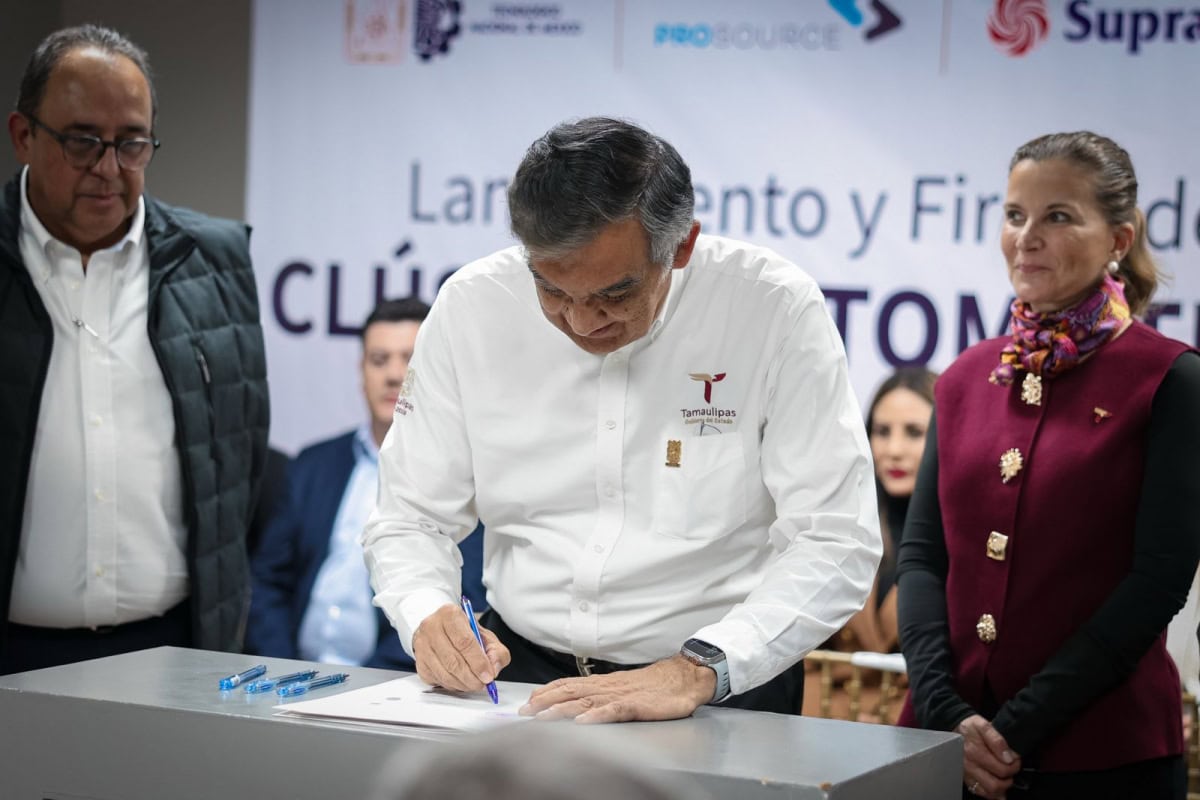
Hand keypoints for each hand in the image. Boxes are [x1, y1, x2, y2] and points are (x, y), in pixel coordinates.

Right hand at [411, 603, 509, 693]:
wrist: (441, 630)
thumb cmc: (463, 632)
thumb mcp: (485, 635)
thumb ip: (496, 651)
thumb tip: (493, 668)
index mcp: (449, 614)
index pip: (464, 641)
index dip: (478, 662)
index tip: (488, 675)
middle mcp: (432, 628)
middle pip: (453, 660)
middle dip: (472, 677)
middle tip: (484, 683)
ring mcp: (422, 646)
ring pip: (445, 673)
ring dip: (463, 683)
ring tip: (475, 683)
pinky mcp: (419, 662)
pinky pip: (438, 680)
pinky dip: (453, 685)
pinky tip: (461, 681)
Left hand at [520, 655, 716, 723]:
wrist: (684, 677)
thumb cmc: (655, 685)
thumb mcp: (623, 688)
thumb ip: (602, 695)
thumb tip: (579, 705)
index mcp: (604, 683)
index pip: (569, 685)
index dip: (547, 692)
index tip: (528, 700)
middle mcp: (607, 687)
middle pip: (570, 692)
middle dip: (545, 701)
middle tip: (524, 711)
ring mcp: (621, 695)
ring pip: (586, 701)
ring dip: (562, 709)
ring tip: (543, 717)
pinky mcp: (637, 705)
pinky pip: (614, 711)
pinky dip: (596, 716)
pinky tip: (583, 722)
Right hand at [957, 714, 1020, 798]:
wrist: (954, 730)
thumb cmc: (970, 728)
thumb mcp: (983, 725)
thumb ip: (997, 740)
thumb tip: (1008, 757)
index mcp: (975, 752)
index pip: (1002, 768)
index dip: (1014, 764)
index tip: (1015, 758)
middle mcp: (970, 766)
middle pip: (997, 783)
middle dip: (1009, 777)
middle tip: (1011, 767)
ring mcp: (968, 774)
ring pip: (990, 791)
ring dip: (1002, 786)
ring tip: (1004, 775)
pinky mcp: (966, 779)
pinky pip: (982, 792)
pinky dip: (992, 792)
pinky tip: (997, 784)